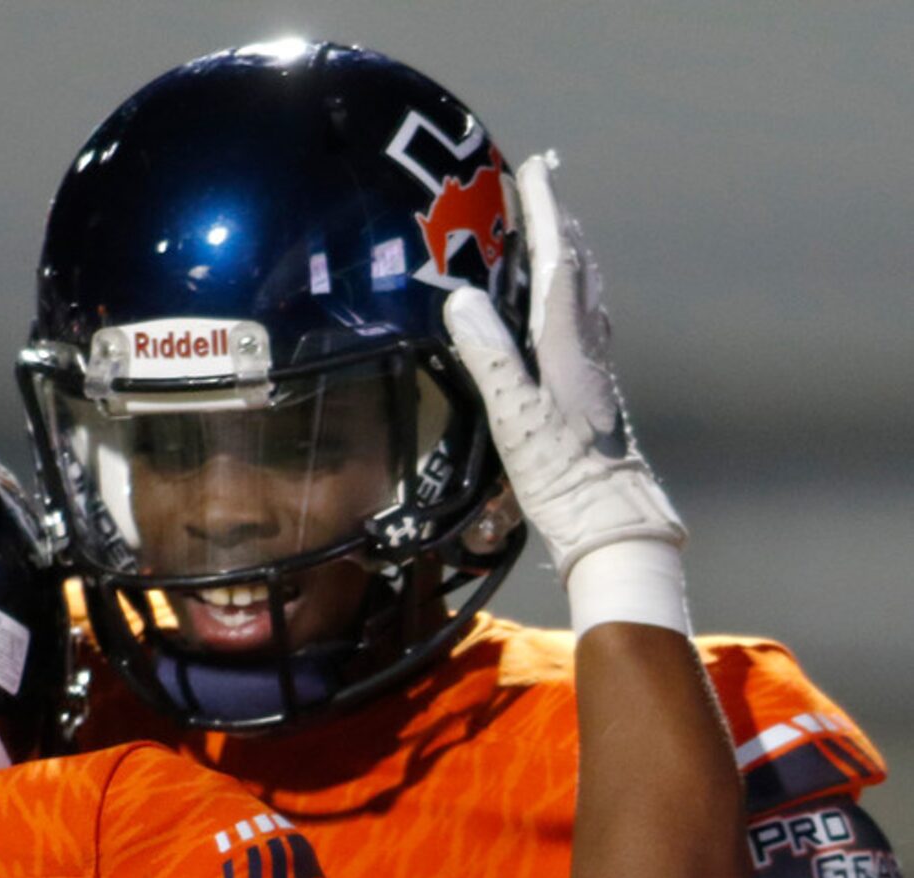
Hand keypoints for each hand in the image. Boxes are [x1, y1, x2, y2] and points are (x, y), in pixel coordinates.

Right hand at [446, 154, 686, 629]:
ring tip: (554, 227)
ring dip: (571, 251)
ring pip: (587, 290)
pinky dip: (572, 289)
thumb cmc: (561, 474)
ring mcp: (596, 367)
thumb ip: (490, 355)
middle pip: (579, 266)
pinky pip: (584, 317)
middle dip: (560, 220)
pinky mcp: (595, 389)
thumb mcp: (515, 416)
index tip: (535, 167)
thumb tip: (461, 298)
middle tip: (543, 182)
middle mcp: (589, 346)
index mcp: (569, 344)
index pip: (557, 260)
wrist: (608, 519)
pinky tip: (563, 303)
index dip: (545, 212)